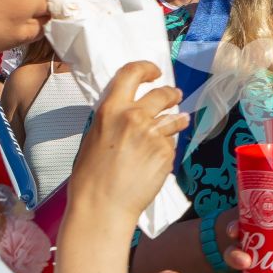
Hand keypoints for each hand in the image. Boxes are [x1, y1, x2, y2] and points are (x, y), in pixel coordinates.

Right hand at [67, 61, 186, 218]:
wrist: (103, 205)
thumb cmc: (91, 177)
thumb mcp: (94, 136)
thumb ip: (114, 119)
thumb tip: (128, 111)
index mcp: (111, 109)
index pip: (132, 73)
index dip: (146, 68)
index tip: (154, 71)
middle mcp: (134, 117)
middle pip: (163, 94)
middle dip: (171, 93)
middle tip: (175, 95)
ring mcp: (153, 135)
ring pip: (174, 119)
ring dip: (179, 119)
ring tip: (181, 120)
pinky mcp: (166, 153)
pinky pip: (171, 144)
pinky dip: (167, 148)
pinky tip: (155, 161)